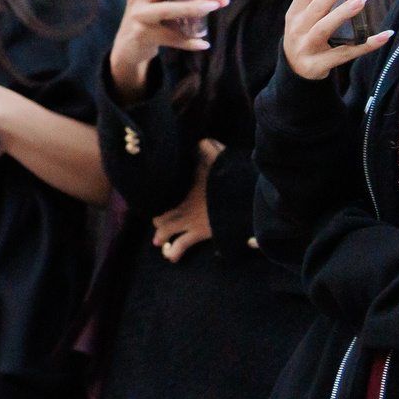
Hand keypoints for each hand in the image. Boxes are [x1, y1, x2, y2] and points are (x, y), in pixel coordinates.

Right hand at [108, 0, 227, 97]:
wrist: (128, 47)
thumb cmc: (151, 18)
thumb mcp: (165, 4)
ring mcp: (140, 16)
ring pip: (168, 10)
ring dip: (193, 8)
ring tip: (214, 6)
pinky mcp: (144, 35)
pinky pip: (171, 38)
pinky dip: (189, 42)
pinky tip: (204, 44)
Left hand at [151, 137, 225, 261]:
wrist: (244, 198)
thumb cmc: (229, 177)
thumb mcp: (217, 157)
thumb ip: (207, 149)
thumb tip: (200, 141)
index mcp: (184, 190)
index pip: (163, 199)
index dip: (157, 205)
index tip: (154, 208)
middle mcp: (183, 206)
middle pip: (163, 218)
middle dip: (160, 225)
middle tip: (158, 229)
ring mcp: (191, 221)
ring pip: (168, 232)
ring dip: (164, 238)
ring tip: (160, 244)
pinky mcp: (202, 232)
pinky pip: (183, 245)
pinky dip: (176, 251)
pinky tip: (172, 258)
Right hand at [281, 0, 393, 81]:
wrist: (294, 72)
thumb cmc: (305, 37)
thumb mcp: (303, 19)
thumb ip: (318, 2)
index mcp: (294, 14)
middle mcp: (298, 29)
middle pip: (316, 7)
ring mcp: (308, 47)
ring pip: (326, 28)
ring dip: (344, 13)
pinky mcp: (320, 64)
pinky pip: (347, 53)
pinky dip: (367, 45)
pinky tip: (385, 35)